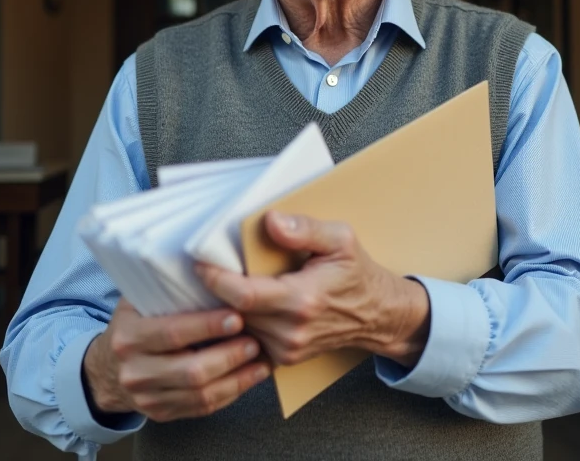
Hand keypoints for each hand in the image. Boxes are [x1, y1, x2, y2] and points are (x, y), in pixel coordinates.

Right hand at [83, 299, 269, 422]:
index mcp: (129, 336)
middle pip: (191, 371)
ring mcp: (146, 397)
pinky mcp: (161, 414)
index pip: (173, 333)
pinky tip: (249, 378)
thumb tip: (211, 268)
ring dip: (237, 379)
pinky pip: (201, 408)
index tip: (237, 317)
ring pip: (200, 395)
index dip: (207, 326)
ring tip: (261, 362)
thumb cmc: (134, 325)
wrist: (106, 370)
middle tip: (255, 341)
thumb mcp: (138, 302)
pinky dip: (230, 393)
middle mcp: (135, 371)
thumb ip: (166, 290)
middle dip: (229, 356)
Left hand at [196, 211, 430, 367]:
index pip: (244, 295)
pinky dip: (241, 322)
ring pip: (239, 328)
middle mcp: (292, 330)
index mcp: (303, 299)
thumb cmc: (358, 275)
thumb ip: (305, 229)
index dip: (216, 279)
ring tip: (224, 285)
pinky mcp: (284, 358)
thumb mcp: (341, 240)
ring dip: (227, 308)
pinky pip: (250, 339)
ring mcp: (288, 349)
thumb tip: (271, 222)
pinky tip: (241, 305)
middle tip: (205, 269)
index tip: (201, 263)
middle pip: (235, 311)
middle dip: (218, 291)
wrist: (378, 315)